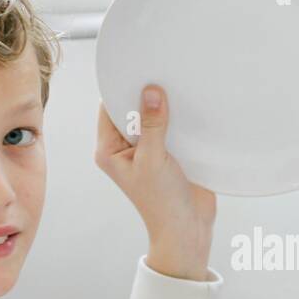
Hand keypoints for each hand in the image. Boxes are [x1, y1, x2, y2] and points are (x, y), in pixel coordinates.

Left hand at [96, 85, 216, 280]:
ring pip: (153, 117)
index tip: (137, 70)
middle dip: (145, 95)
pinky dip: (179, 118)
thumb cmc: (162, 203)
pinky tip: (189, 106)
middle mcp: (126, 148)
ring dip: (165, 106)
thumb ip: (153, 125)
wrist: (188, 229)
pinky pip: (172, 127)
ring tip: (177, 86)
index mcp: (110, 150)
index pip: (109, 108)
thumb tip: (151, 92)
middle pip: (131, 110)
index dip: (121, 88)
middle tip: (160, 73)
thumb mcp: (154, 160)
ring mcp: (148, 150)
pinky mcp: (169, 153)